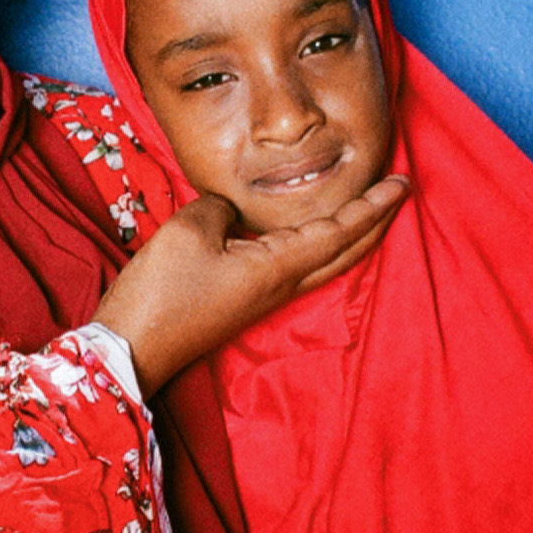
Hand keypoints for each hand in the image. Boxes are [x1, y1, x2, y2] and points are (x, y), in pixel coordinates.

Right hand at [96, 177, 408, 394]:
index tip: (401, 184)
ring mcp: (265, 299)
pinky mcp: (246, 302)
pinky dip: (322, 246)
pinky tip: (314, 234)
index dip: (372, 207)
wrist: (130, 349)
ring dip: (352, 234)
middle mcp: (281, 287)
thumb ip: (223, 208)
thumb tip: (237, 212)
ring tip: (368, 207)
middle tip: (399, 190)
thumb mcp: (190, 231)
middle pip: (345, 253)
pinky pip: (300, 269)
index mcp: (277, 267)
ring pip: (325, 263)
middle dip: (375, 222)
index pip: (339, 232)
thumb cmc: (160, 293)